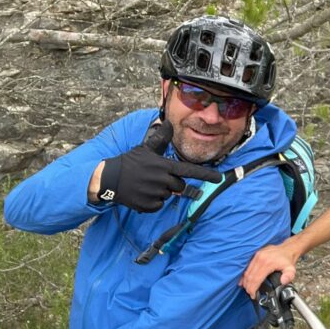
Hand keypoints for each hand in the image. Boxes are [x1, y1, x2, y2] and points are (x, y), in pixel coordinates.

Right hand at [93, 121, 220, 211]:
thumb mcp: (146, 149)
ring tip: (146, 185)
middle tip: (155, 178)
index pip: (189, 171)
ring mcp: (154, 193)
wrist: (109, 178)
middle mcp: (161, 180)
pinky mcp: (147, 205)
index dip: (206, 175)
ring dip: (161, 192)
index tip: (220, 178)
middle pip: (179, 186)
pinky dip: (153, 202)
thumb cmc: (131, 162)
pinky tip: (142, 194)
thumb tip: (167, 123)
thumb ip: (161, 139)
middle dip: (172, 183)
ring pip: (168, 196)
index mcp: (163, 166)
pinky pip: (158, 205)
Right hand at [240, 237, 305, 297]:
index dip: (253, 289)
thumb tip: (283, 281)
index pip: (256, 279)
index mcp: (268, 263)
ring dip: (245, 282)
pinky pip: (247, 267)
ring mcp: (257, 256)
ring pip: (247, 272)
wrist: (286, 249)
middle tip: (250, 294)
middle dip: (248, 287)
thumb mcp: (291, 269)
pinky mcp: (255, 255)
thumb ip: (289, 276)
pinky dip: (245, 275)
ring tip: (248, 290)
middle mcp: (260, 258)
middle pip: (250, 276)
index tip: (253, 296)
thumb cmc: (287, 260)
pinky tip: (243, 281)